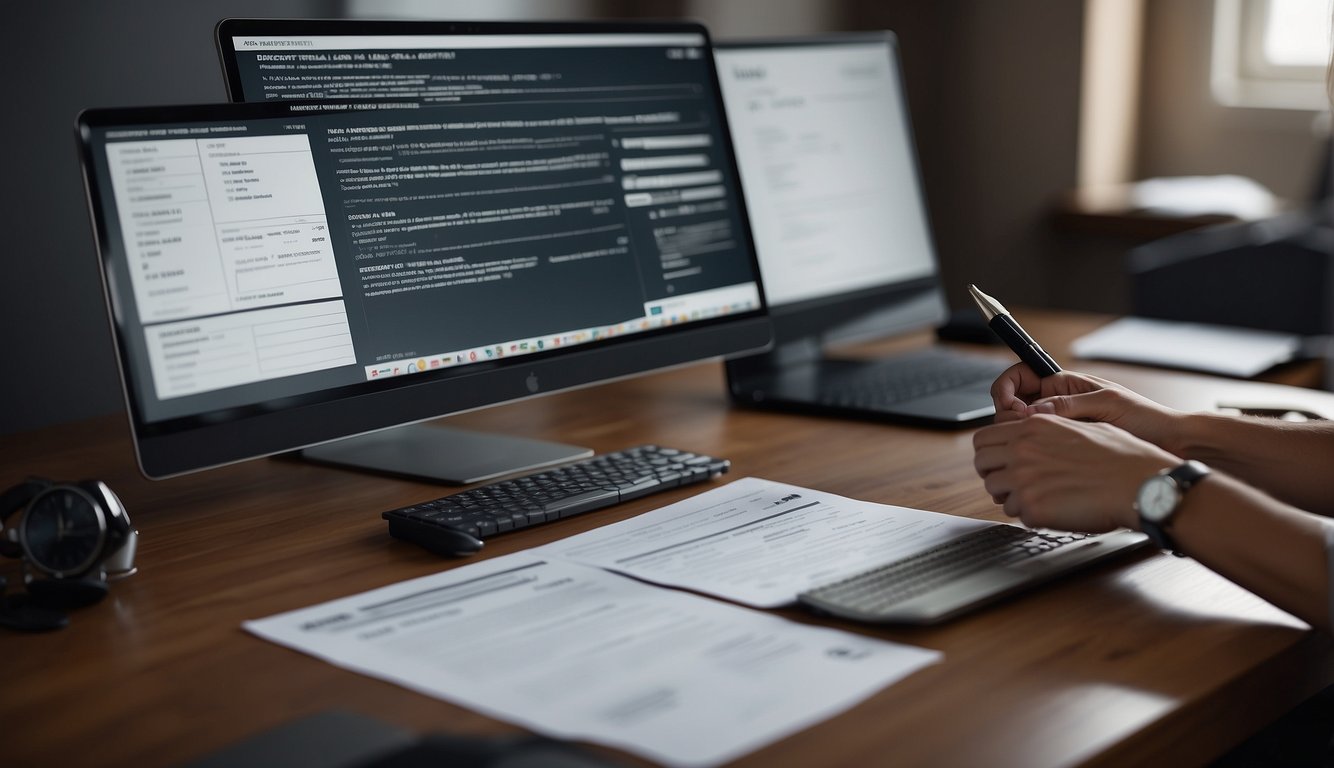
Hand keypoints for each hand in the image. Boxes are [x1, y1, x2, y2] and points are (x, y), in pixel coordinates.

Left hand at [972, 414, 1180, 531]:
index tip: (999, 461)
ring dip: (1011, 496)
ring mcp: (1024, 480)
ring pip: (994, 491)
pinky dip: (1031, 515)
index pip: (984, 438)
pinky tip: (1054, 510)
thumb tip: (1029, 434)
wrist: (1140, 485)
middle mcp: (1022, 450)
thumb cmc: (1121, 457)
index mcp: (1033, 427)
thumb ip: (1047, 429)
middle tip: (1011, 483)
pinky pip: (1015, 514)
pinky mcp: (1032, 508)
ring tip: (1039, 497)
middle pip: (981, 464)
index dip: (990, 452)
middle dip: (993, 474)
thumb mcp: (1080, 426)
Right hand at [990, 363, 1183, 449]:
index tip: (1011, 410)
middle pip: (1013, 403)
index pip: (1019, 377)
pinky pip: (1038, 445)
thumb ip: (1069, 405)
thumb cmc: (1146, 418)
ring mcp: (1061, 424)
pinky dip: (1030, 451)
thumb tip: (1033, 411)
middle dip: (1007, 417)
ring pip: (1022, 427)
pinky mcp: (1066, 444)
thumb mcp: (1107, 404)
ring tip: (1025, 450)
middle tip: (1019, 433)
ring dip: (1017, 436)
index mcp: (1065, 383)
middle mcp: (1058, 401)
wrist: (1169, 442)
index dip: (1006, 391)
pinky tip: (1036, 461)